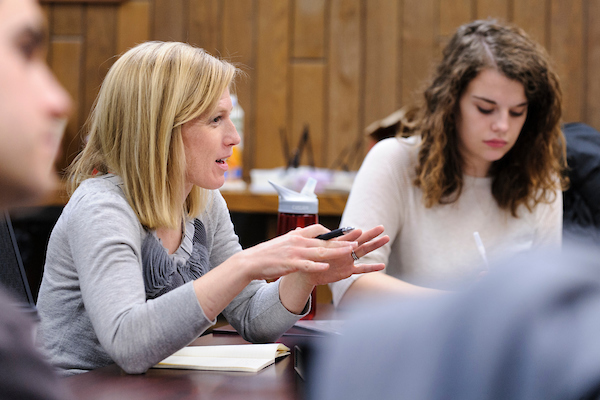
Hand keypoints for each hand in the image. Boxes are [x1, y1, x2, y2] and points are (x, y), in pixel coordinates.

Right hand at [235, 224, 358, 281]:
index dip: (332, 233)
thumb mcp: (284, 242)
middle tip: (357, 240)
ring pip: (319, 251)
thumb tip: (305, 233)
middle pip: (324, 241)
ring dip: (336, 251)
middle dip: (342, 241)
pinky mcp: (289, 264)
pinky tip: (326, 266)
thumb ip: (296, 238)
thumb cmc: (268, 253)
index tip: (343, 235)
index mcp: (296, 235)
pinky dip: (316, 265)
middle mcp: (297, 241)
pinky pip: (306, 265)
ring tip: (349, 251)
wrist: (251, 261)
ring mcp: (294, 253)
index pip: (318, 229)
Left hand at [295, 225, 389, 285]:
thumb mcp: (305, 245)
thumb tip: (297, 229)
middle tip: (382, 227)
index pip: (345, 237)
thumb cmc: (307, 255)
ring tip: (386, 238)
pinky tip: (382, 266)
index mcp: (335, 242)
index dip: (352, 235)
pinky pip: (361, 269)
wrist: (306, 270)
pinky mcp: (347, 271)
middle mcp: (343, 249)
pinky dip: (370, 268)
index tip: (359, 230)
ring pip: (363, 251)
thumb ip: (304, 238)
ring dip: (374, 246)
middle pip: (359, 241)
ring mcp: (347, 260)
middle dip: (370, 235)